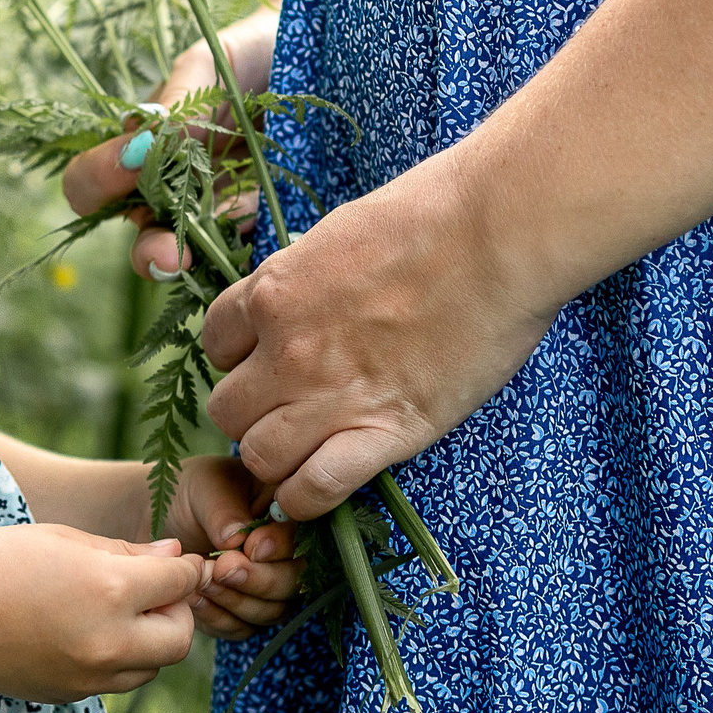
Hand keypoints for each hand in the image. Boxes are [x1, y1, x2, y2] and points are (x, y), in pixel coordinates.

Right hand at [0, 523, 207, 701]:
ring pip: (151, 667)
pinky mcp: (69, 695)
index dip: (186, 569)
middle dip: (176, 612)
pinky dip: (117, 659)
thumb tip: (175, 559)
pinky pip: (115, 682)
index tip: (180, 563)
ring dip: (148, 640)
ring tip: (115, 612)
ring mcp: (88, 677)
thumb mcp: (67, 541)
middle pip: (180, 639)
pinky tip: (84, 632)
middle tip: (152, 592)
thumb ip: (127, 554)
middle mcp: (107, 642)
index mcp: (109, 591)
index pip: (179, 584)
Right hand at [61, 0, 280, 279]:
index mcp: (146, 152)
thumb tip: (141, 138)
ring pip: (198, 258)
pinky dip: (249, 262)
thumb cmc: (253, 53)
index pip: (95, 183)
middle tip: (168, 251)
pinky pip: (253, 255)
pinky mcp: (270, 225)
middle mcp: (176, 191)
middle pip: (145, 237)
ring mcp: (224, 213)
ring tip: (201, 264)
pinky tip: (257, 257)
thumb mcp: (212, 63)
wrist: (327, 55)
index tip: (129, 161)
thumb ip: (179, 98)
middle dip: (150, 250)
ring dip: (198, 266)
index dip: (98, 179)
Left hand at [162, 456, 303, 639]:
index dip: (282, 547)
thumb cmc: (188, 493)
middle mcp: (287, 555)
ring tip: (202, 579)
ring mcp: (268, 587)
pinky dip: (219, 617)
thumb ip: (224, 510)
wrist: (158, 519)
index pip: (302, 538)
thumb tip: (237, 538)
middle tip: (222, 568)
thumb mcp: (204, 487)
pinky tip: (195, 598)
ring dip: (236, 600)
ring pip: (272, 611)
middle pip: (294, 582)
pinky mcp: (244, 613)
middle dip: (259, 580)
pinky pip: (243, 628)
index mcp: (287, 514)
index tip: (250, 546)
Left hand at [200, 163, 557, 520]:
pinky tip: (317, 489)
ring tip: (302, 452)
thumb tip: (302, 291)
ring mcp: (331, 395)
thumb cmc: (432, 214)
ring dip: (274, 459)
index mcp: (274, 291)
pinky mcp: (384, 432)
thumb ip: (307, 274)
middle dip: (250, 413)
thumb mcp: (340, 232)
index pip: (216, 343)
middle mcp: (287, 349)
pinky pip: (313, 490)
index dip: (240, 356)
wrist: (497, 235)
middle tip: (286, 409)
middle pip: (226, 410)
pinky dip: (306, 498)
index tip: (267, 359)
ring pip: (258, 456)